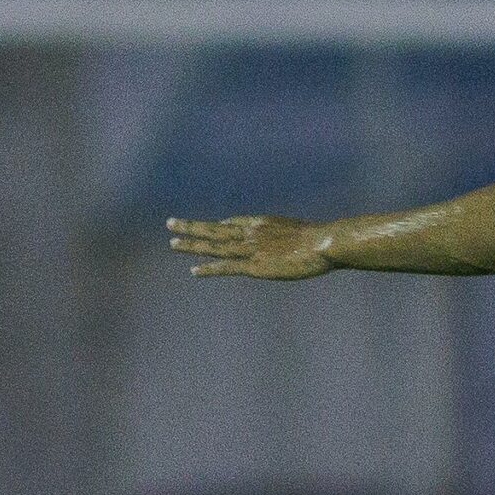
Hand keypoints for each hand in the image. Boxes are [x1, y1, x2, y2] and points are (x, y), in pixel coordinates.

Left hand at [167, 216, 333, 278]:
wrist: (323, 244)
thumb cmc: (323, 241)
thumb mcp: (305, 234)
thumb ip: (296, 238)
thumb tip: (307, 240)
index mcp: (263, 223)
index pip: (234, 222)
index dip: (219, 225)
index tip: (209, 226)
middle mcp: (251, 233)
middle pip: (215, 230)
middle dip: (192, 227)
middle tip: (170, 223)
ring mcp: (251, 249)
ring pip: (214, 246)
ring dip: (192, 245)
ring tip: (172, 243)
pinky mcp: (255, 266)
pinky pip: (226, 267)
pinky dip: (209, 269)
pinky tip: (194, 271)